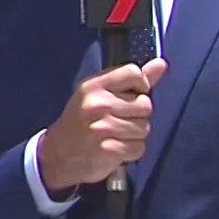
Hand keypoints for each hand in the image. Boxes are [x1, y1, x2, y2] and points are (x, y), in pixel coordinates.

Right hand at [36, 58, 168, 194]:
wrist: (56, 155)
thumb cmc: (81, 122)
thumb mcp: (98, 95)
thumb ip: (131, 81)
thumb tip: (161, 64)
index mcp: (95, 86)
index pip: (134, 73)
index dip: (141, 86)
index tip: (132, 96)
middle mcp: (98, 104)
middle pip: (145, 105)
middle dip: (138, 116)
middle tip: (118, 121)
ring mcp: (102, 128)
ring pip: (144, 128)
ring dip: (134, 136)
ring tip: (115, 136)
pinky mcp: (108, 150)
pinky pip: (138, 148)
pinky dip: (131, 152)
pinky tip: (115, 149)